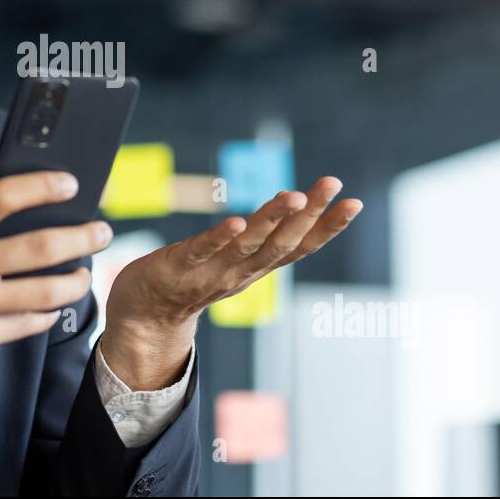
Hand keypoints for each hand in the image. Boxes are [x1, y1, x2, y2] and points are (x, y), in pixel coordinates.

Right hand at [0, 163, 112, 403]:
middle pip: (38, 248)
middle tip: (102, 230)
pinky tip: (55, 304)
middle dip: (80, 237)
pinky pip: (26, 324)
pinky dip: (47, 312)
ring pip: (43, 291)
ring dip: (75, 280)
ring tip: (86, 272)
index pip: (1, 198)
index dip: (41, 187)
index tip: (69, 184)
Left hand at [106, 176, 361, 336]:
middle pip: (282, 242)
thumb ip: (264, 239)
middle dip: (309, 213)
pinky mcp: (178, 268)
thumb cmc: (194, 278)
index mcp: (257, 268)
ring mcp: (211, 272)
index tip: (355, 202)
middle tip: (332, 182)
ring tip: (293, 195)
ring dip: (272, 220)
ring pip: (248, 245)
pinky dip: (220, 238)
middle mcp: (242, 272)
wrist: (144, 316)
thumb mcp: (236, 259)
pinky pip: (202, 252)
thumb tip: (299, 206)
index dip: (328, 227)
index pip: (300, 246)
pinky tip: (237, 220)